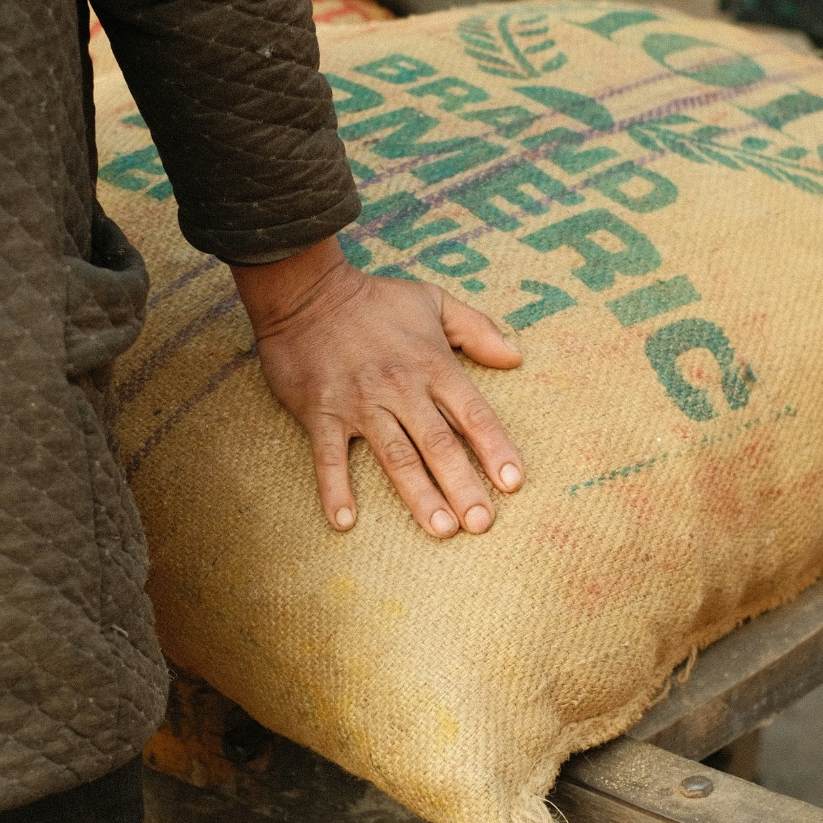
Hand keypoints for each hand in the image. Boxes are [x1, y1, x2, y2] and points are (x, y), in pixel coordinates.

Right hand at [231, 237, 522, 538]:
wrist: (306, 292)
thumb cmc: (374, 300)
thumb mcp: (433, 301)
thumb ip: (477, 328)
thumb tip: (516, 356)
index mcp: (432, 365)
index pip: (473, 413)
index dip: (495, 448)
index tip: (512, 483)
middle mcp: (401, 389)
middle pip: (438, 444)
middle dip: (462, 485)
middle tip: (481, 523)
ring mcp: (360, 403)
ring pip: (395, 457)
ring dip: (419, 495)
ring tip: (441, 530)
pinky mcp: (322, 412)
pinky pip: (329, 457)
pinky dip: (334, 489)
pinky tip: (344, 522)